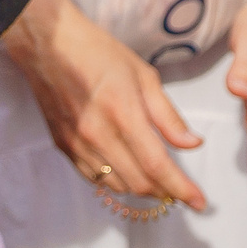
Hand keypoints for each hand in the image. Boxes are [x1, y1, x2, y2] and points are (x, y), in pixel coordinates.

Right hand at [4, 0, 206, 209]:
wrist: (47, 45)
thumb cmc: (97, 52)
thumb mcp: (143, 76)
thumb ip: (168, 115)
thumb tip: (192, 144)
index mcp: (123, 113)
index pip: (157, 164)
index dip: (181, 188)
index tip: (199, 202)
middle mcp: (98, 135)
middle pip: (138, 182)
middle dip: (165, 193)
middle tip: (182, 192)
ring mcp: (78, 144)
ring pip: (116, 186)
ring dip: (141, 190)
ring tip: (158, 183)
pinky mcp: (64, 147)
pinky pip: (94, 178)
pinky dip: (115, 182)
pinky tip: (128, 173)